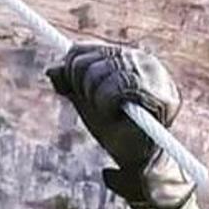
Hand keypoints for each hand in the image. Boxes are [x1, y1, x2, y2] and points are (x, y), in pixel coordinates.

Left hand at [48, 43, 193, 208]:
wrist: (137, 160)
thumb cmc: (115, 132)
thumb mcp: (87, 103)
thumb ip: (71, 84)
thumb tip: (51, 69)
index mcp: (127, 58)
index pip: (91, 48)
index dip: (73, 65)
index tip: (75, 89)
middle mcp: (143, 61)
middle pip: (94, 56)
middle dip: (82, 83)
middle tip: (96, 105)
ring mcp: (153, 74)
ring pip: (101, 71)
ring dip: (95, 97)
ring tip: (109, 112)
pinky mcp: (156, 90)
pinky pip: (115, 88)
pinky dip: (106, 103)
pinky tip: (113, 114)